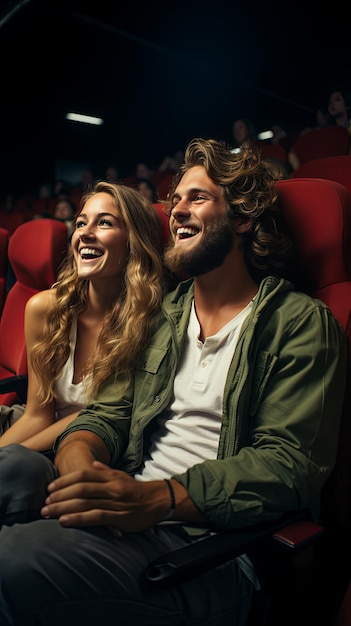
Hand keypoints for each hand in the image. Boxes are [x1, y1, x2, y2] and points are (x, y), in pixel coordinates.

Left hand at [41, 461, 169, 532]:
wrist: (160, 500)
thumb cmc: (138, 490)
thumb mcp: (122, 476)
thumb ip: (106, 471)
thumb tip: (93, 464)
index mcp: (110, 476)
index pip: (83, 475)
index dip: (64, 481)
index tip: (50, 488)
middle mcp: (111, 487)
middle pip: (80, 489)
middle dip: (59, 496)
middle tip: (44, 503)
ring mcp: (114, 502)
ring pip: (84, 503)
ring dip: (63, 508)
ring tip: (48, 513)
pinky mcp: (118, 517)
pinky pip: (95, 517)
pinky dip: (78, 519)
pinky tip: (65, 521)